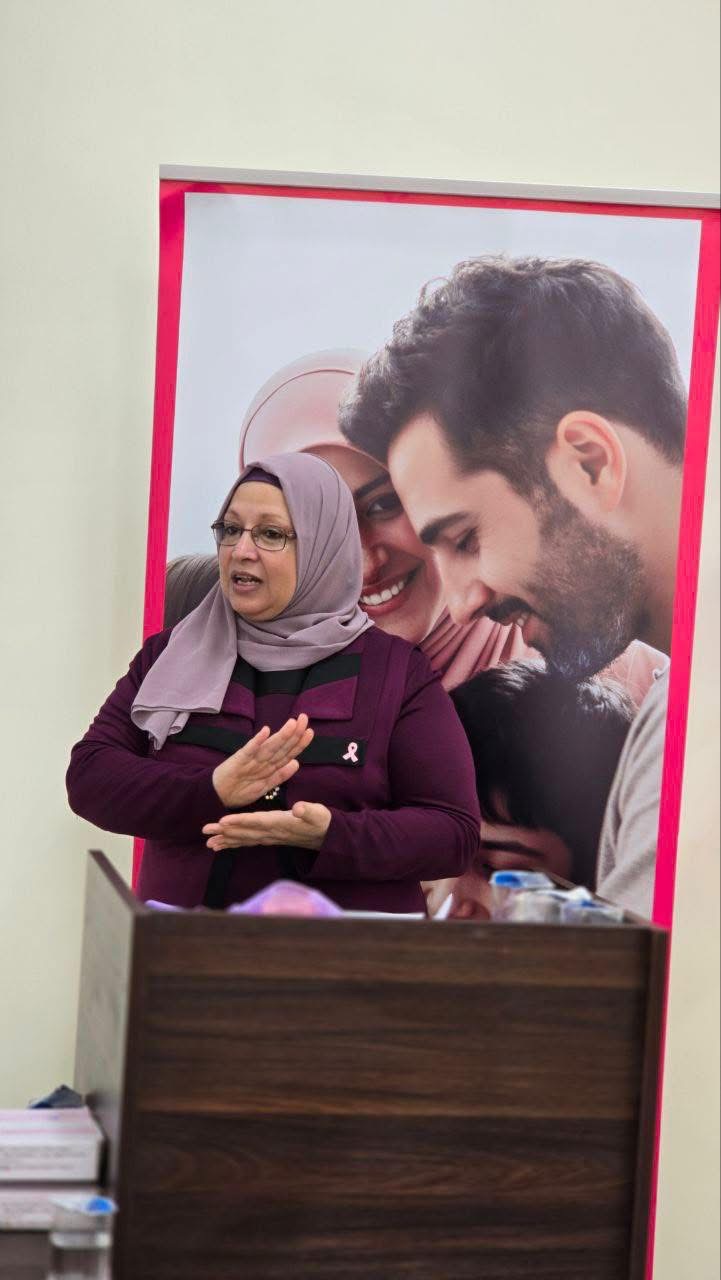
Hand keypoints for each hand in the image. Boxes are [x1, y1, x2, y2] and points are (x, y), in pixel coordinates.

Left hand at [202, 801, 331, 850]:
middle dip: (225, 832)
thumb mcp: (318, 813)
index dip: (240, 822)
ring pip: (244, 839)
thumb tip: (298, 808)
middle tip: (205, 831)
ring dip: (226, 840)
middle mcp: (272, 833)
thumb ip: (308, 810)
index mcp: (280, 823)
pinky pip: (249, 842)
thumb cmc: (322, 821)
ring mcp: (270, 837)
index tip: (223, 821)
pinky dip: (235, 843)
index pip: (256, 822)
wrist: (328, 837)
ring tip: (209, 843)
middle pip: (245, 833)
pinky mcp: (270, 839)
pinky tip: (223, 845)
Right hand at [211, 715, 313, 807]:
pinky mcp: (238, 760)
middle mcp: (262, 760)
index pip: (288, 753)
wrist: (216, 795)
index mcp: (269, 766)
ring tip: (292, 723)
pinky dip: (257, 741)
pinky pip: (249, 750)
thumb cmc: (240, 789)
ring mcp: (251, 759)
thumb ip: (280, 775)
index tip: (310, 732)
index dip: (299, 743)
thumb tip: (297, 763)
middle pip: (281, 746)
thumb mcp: (264, 786)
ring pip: (269, 747)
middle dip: (294, 733)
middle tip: (305, 718)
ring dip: (281, 735)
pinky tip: (265, 731)